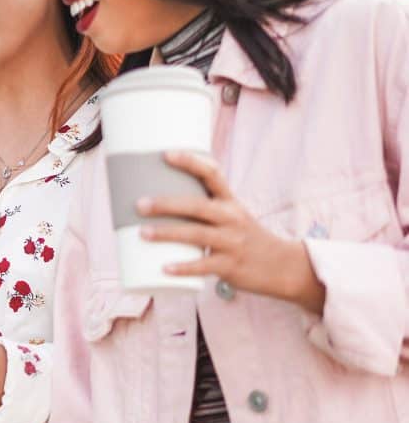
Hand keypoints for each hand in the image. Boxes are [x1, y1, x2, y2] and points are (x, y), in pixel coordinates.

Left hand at [139, 150, 325, 311]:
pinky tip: (164, 268)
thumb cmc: (245, 237)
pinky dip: (183, 268)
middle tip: (139, 204)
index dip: (190, 162)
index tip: (165, 154)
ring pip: (197, 235)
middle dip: (167, 204)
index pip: (213, 174)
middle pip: (197, 206)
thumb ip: (202, 207)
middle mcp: (232, 218)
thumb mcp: (232, 216)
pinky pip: (204, 266)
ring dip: (167, 233)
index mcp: (230, 202)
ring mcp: (232, 242)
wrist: (283, 267)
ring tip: (142, 233)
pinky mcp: (231, 266)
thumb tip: (156, 199)